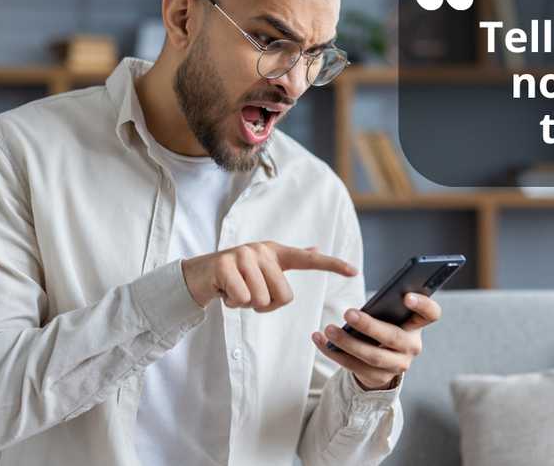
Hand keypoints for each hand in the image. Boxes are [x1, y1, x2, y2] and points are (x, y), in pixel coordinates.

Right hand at [181, 241, 356, 310]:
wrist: (199, 274)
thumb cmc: (237, 275)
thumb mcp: (264, 266)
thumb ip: (291, 258)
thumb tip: (316, 248)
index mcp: (275, 252)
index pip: (307, 259)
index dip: (331, 265)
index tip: (354, 271)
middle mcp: (261, 250)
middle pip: (283, 296)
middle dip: (266, 305)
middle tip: (249, 294)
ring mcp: (242, 255)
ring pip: (261, 300)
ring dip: (247, 305)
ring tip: (236, 291)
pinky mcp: (224, 265)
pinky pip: (241, 299)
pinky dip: (232, 303)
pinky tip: (224, 292)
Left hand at [312, 292, 441, 389]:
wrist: (382, 361)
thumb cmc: (384, 326)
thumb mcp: (389, 316)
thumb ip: (384, 308)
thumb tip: (362, 306)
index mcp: (417, 325)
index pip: (431, 314)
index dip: (422, 305)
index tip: (406, 296)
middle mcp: (412, 347)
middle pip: (394, 338)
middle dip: (370, 326)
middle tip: (348, 313)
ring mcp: (397, 365)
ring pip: (372, 356)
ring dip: (347, 343)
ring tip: (328, 330)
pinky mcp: (378, 377)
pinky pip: (354, 366)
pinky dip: (334, 352)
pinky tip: (320, 340)